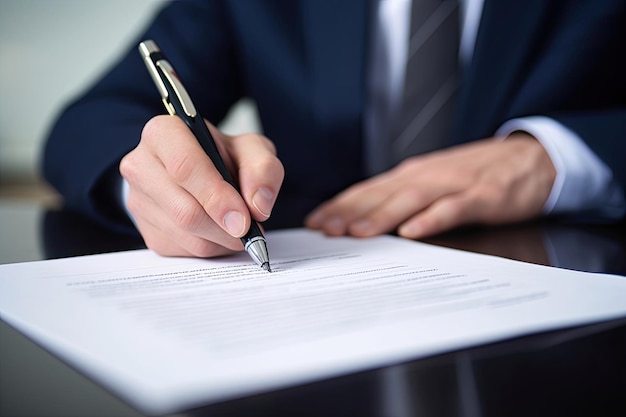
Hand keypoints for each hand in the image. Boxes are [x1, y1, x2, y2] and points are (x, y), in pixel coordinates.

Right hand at [119, 115, 283, 256]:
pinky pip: (183, 250)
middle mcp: (141, 166)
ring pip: (186, 235)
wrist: (199, 170)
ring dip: (221, 240)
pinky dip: (212, 247)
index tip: (244, 219)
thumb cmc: (222, 156)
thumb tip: (258, 206)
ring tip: (238, 228)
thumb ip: (263, 169)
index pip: (184, 167)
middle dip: (224, 227)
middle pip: (185, 210)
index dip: (217, 197)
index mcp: (163, 133)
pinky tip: (220, 232)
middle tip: (250, 230)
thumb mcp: (251, 149)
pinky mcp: (146, 231)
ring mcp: (138, 201)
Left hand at [305, 134, 555, 238]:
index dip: (341, 206)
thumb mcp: (433, 182)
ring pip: (412, 199)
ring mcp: (455, 184)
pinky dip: (433, 219)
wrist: (531, 157)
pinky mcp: (484, 196)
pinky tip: (414, 232)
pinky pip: (455, 208)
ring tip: (358, 232)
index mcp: (412, 176)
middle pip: (383, 195)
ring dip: (383, 216)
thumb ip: (403, 199)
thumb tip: (364, 219)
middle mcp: (427, 177)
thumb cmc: (475, 174)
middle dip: (351, 212)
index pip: (368, 191)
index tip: (315, 223)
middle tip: (325, 230)